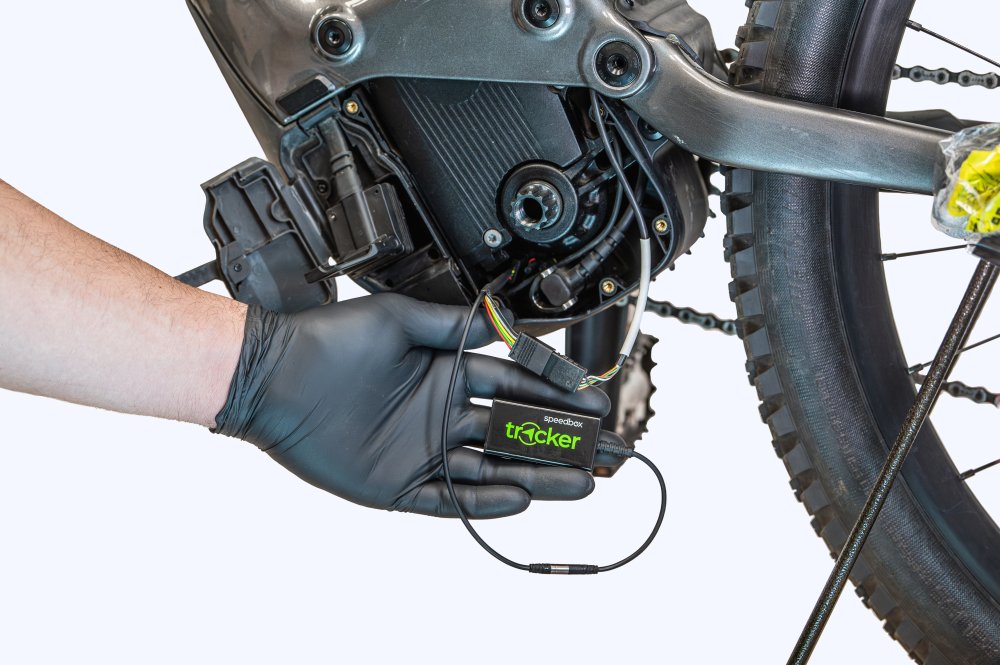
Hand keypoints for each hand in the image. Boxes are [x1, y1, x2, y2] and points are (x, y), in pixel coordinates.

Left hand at [214, 293, 609, 517]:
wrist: (276, 375)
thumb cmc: (331, 341)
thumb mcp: (398, 321)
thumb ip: (452, 325)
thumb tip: (500, 318)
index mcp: (446, 374)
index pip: (514, 387)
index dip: (555, 395)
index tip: (590, 403)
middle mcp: (441, 414)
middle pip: (514, 432)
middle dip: (562, 441)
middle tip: (606, 450)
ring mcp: (422, 451)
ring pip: (493, 468)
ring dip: (538, 475)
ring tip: (582, 482)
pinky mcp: (398, 485)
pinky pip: (449, 498)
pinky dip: (483, 500)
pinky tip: (520, 496)